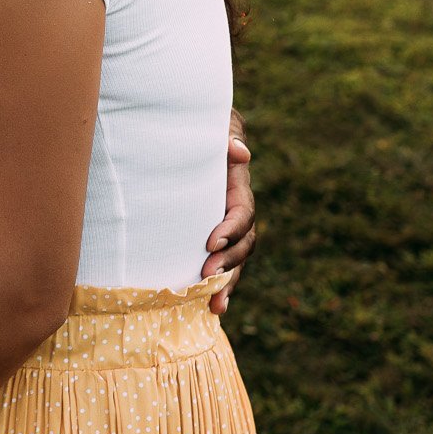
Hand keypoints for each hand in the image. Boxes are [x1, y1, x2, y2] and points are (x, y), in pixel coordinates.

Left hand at [203, 122, 256, 313]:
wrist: (188, 137)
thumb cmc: (199, 129)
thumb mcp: (214, 125)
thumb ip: (226, 134)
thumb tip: (239, 152)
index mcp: (236, 188)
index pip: (242, 212)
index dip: (231, 229)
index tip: (211, 241)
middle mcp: (235, 212)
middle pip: (244, 243)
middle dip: (229, 261)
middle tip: (206, 273)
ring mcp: (225, 228)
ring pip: (237, 260)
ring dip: (228, 282)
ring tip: (215, 303)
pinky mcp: (212, 240)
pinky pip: (222, 266)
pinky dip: (220, 288)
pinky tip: (213, 308)